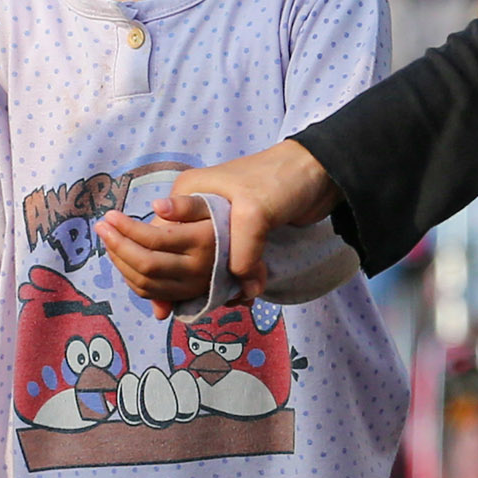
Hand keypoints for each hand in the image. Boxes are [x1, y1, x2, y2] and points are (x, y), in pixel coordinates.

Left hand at [99, 191, 231, 307]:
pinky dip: (130, 278)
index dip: (128, 228)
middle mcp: (199, 269)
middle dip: (117, 246)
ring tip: (108, 239)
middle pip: (147, 265)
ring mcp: (193, 286)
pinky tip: (121, 257)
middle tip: (101, 226)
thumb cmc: (221, 216)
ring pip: (146, 283)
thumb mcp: (209, 203)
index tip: (111, 215)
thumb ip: (183, 205)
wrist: (247, 245)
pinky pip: (151, 294)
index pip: (156, 239)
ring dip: (119, 262)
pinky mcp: (187, 295)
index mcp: (204, 242)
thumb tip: (156, 207)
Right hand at [139, 142, 339, 294]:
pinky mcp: (238, 233)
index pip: (159, 236)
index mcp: (188, 192)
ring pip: (200, 261)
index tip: (163, 306)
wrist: (320, 170)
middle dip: (183, 283)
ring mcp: (216, 220)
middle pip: (176, 253)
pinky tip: (241, 296)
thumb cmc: (282, 179)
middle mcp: (195, 206)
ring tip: (220, 303)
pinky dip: (230, 280)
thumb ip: (242, 251)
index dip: (156, 270)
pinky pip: (224, 262)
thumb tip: (242, 291)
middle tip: (187, 308)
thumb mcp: (255, 212)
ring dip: (209, 285)